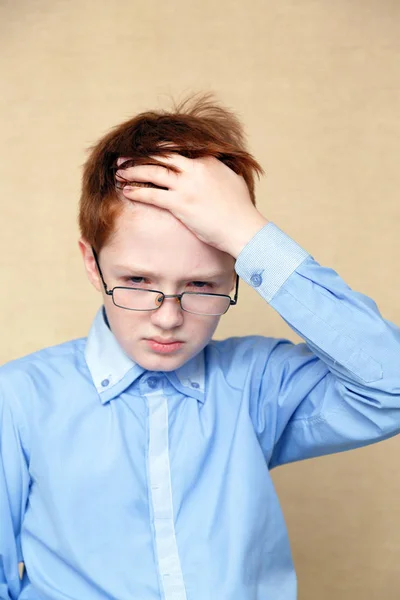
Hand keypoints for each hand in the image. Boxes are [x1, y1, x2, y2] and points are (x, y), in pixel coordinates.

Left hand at [116, 154, 268, 257]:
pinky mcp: (180, 204)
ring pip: (152, 172)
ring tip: (119, 172)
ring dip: (132, 171)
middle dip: (138, 155)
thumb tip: (212, 165)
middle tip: (122, 157)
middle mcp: (195, 169)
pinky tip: (126, 191)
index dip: (157, 149)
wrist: (243, 228)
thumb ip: (217, 169)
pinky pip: (152, 194)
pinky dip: (137, 192)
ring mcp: (186, 186)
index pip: (177, 149)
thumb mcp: (231, 179)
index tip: (144, 150)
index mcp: (207, 160)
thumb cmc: (240, 208)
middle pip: (160, 156)